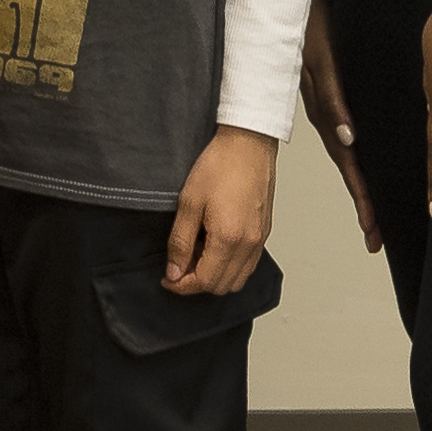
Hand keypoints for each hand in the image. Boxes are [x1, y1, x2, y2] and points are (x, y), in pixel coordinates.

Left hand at [163, 123, 278, 297]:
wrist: (248, 144)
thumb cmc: (219, 165)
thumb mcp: (188, 203)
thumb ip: (180, 242)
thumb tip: (174, 271)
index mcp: (229, 239)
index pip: (205, 281)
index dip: (182, 286)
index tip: (167, 278)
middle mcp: (249, 245)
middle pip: (222, 286)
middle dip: (197, 283)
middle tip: (177, 267)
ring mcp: (260, 240)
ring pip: (238, 279)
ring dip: (215, 277)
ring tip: (194, 257)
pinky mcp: (264, 232)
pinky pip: (248, 264)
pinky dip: (230, 267)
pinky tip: (213, 249)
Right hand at [301, 2, 379, 255]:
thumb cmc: (312, 24)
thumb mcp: (320, 59)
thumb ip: (332, 97)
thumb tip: (348, 136)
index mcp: (328, 114)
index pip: (349, 165)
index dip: (362, 198)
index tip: (374, 229)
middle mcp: (330, 116)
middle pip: (350, 168)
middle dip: (363, 202)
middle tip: (377, 236)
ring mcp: (330, 108)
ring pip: (349, 155)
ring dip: (361, 184)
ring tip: (373, 213)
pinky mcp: (334, 95)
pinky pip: (348, 136)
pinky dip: (358, 157)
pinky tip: (366, 164)